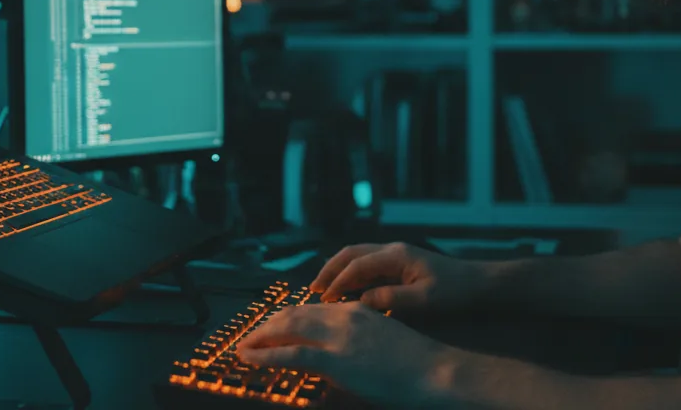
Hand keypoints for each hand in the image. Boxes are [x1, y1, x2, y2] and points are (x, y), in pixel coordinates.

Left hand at [236, 301, 453, 406]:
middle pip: (293, 314)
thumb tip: (334, 356)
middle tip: (250, 337)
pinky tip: (248, 358)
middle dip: (267, 326)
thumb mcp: (383, 342)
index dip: (285, 318)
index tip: (270, 327)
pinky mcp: (334, 359)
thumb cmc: (417, 365)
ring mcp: (337, 337)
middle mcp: (343, 316)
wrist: (437, 372)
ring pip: (286, 328)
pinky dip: (263, 354)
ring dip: (259, 338)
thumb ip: (357, 341)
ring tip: (243, 347)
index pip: (310, 308)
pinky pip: (288, 354)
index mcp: (355, 311)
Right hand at [310, 241, 485, 311]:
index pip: (357, 266)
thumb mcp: (425, 301)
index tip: (324, 300)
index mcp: (396, 255)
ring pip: (357, 256)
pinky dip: (352, 274)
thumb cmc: (455, 292)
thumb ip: (391, 300)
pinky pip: (367, 264)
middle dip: (330, 270)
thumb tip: (361, 302)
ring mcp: (396, 254)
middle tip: (313, 290)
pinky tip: (347, 290)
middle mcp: (392, 250)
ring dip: (338, 270)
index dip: (338, 282)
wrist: (479, 284)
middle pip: (350, 253)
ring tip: (323, 289)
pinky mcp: (400, 263)